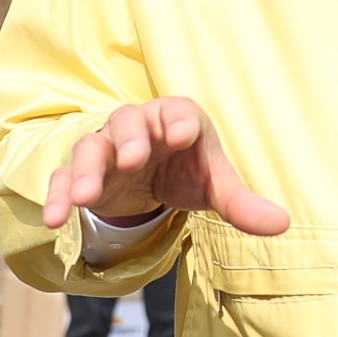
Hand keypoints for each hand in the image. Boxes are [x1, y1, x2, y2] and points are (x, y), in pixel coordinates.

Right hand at [43, 98, 290, 238]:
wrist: (150, 174)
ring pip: (91, 148)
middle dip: (128, 139)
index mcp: (176, 120)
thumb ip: (241, 204)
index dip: (178, 120)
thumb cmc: (187, 168)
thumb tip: (281, 225)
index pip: (178, 111)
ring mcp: (106, 148)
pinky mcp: (84, 174)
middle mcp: (138, 127)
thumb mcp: (213, 185)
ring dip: (87, 172)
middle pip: (128, 122)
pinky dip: (59, 196)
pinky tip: (56, 220)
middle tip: (130, 158)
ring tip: (86, 198)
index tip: (180, 135)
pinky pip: (66, 179)